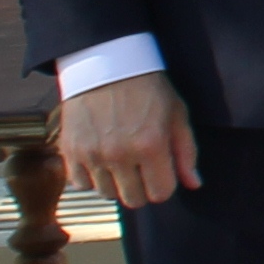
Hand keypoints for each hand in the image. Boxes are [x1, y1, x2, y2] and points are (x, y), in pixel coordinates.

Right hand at [56, 71, 198, 209]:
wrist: (104, 64)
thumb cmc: (147, 88)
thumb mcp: (177, 114)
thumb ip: (186, 152)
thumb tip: (193, 184)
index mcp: (151, 145)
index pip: (161, 193)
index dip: (165, 185)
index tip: (161, 172)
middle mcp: (120, 154)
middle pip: (134, 199)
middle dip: (143, 188)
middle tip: (141, 168)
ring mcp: (92, 154)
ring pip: (108, 194)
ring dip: (117, 183)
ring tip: (120, 161)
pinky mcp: (70, 151)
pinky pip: (81, 185)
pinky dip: (91, 178)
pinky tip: (100, 160)